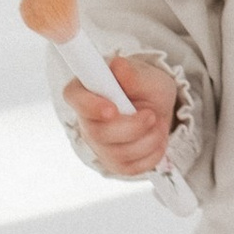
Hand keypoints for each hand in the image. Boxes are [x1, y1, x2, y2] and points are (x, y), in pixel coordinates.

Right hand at [67, 56, 178, 179]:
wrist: (158, 107)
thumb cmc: (146, 87)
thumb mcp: (147, 76)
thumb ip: (133, 74)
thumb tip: (118, 65)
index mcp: (86, 89)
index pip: (74, 98)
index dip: (90, 106)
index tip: (112, 110)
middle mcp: (86, 119)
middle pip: (97, 133)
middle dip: (132, 127)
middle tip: (152, 115)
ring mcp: (97, 144)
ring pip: (116, 154)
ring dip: (146, 140)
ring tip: (157, 123)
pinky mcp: (112, 162)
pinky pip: (129, 168)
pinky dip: (151, 154)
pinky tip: (156, 138)